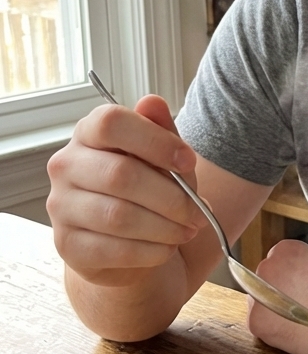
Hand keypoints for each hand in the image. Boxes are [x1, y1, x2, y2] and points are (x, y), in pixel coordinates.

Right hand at [47, 95, 206, 286]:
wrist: (128, 242)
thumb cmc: (148, 190)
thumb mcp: (164, 159)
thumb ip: (162, 132)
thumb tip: (153, 103)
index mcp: (88, 133)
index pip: (111, 123)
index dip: (155, 141)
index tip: (188, 161)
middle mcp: (66, 165)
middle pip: (121, 175)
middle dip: (172, 197)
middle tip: (199, 212)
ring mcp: (61, 207)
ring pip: (119, 216)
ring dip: (165, 227)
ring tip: (188, 230)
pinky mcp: (67, 245)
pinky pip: (114, 249)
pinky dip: (151, 251)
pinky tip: (167, 247)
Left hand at [248, 240, 307, 353]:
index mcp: (285, 250)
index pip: (278, 263)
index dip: (289, 280)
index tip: (300, 292)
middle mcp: (266, 266)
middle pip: (264, 282)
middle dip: (278, 294)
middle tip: (298, 309)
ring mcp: (258, 293)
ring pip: (259, 304)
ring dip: (273, 312)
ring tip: (297, 323)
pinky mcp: (255, 320)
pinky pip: (259, 326)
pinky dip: (273, 331)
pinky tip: (292, 333)